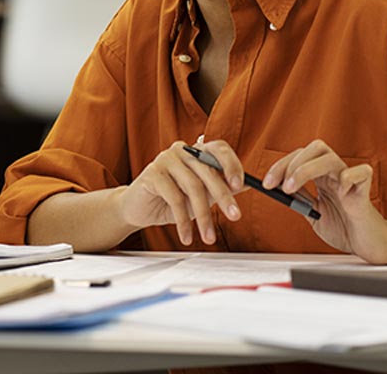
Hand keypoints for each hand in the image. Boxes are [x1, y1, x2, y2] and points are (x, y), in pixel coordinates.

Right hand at [119, 139, 246, 245]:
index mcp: (196, 151)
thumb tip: (247, 185)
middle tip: (235, 216)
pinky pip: (174, 199)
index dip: (232, 164)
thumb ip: (220, 187)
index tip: (241, 185)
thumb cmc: (171, 200)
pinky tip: (187, 236)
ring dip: (203, 217)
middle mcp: (181, 150)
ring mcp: (165, 159)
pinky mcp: (153, 173)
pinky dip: (183, 221)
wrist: (139, 209)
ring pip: (193, 188)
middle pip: (208, 171)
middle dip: (224, 197)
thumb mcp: (201, 195)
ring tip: (208, 237)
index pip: (219, 149)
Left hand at [262, 140, 386, 261]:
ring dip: (306, 169)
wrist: (367, 245)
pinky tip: (341, 193)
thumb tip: (276, 189)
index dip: (280, 166)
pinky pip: (362, 172)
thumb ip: (299, 200)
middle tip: (279, 186)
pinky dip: (349, 177)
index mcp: (322, 177)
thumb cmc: (344, 228)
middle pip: (314, 149)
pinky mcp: (366, 191)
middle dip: (290, 164)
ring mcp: (351, 181)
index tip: (266, 184)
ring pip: (330, 158)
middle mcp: (336, 174)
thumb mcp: (312, 213)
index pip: (300, 157)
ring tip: (291, 188)